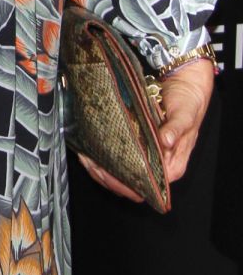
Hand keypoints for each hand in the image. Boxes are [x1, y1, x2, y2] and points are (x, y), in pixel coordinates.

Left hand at [77, 56, 215, 202]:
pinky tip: (90, 150)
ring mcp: (147, 156)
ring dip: (103, 169)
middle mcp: (159, 165)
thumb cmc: (188, 105)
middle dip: (110, 177)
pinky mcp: (137, 145)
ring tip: (86, 158)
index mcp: (173, 166)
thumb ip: (176, 129)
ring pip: (122, 173)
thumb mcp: (185, 116)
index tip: (109, 174)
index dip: (128, 185)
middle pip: (132, 184)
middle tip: (91, 164)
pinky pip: (119, 157)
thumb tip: (166, 141)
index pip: (149, 187)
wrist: (184, 87)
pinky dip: (103, 156)